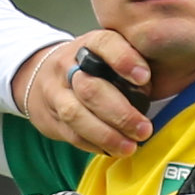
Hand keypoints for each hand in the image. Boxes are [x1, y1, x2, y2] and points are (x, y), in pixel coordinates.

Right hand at [13, 30, 152, 155]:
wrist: (40, 76)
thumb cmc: (88, 66)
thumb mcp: (106, 52)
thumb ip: (129, 62)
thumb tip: (154, 87)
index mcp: (88, 45)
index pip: (104, 44)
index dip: (123, 59)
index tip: (144, 77)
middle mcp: (68, 66)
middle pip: (90, 89)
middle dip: (120, 113)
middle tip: (144, 129)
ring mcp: (56, 93)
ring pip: (77, 115)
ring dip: (106, 135)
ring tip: (130, 147)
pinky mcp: (51, 118)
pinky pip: (72, 135)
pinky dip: (94, 145)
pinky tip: (113, 151)